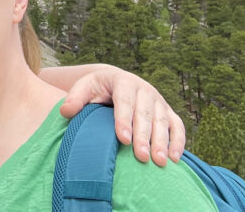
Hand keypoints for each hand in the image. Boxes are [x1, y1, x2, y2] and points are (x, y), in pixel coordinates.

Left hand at [58, 64, 183, 165]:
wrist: (116, 83)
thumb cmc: (98, 89)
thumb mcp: (85, 88)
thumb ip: (75, 98)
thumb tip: (66, 111)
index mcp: (123, 82)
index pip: (124, 101)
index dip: (124, 120)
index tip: (123, 139)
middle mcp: (144, 90)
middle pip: (145, 113)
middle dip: (144, 136)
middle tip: (141, 157)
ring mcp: (158, 101)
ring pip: (162, 121)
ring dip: (162, 142)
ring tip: (158, 162)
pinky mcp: (168, 112)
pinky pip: (177, 126)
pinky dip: (178, 141)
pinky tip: (174, 159)